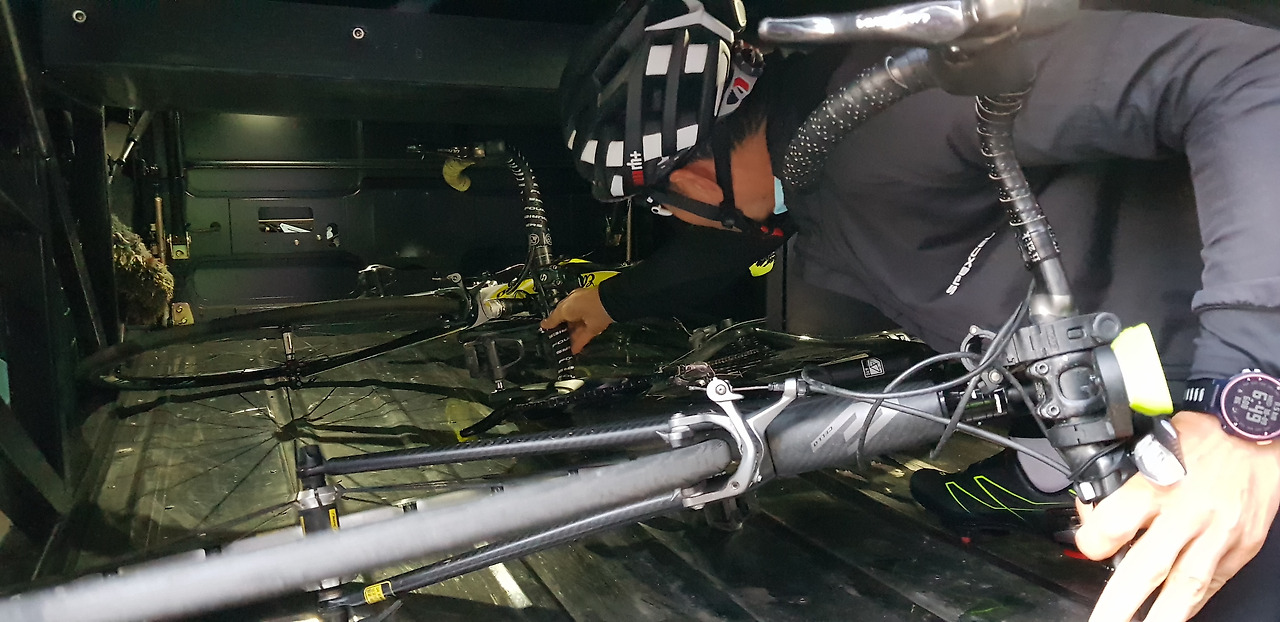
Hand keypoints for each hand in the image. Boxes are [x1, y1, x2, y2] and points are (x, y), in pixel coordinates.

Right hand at [540, 287, 613, 353]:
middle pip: (568, 323)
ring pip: (576, 331)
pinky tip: (572, 351)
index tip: (547, 330)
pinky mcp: (595, 328)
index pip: (559, 312)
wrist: (606, 305)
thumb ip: (553, 319)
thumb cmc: (585, 302)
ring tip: (562, 348)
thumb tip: (544, 324)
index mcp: (571, 301)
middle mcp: (579, 309)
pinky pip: (584, 337)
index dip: (553, 322)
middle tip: (553, 341)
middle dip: (561, 332)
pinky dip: (578, 344)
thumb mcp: (563, 310)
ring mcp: (587, 319)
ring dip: (569, 340)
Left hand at [1076, 411, 1279, 621]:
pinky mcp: (1238, 549)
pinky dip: (1192, 602)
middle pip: (1148, 565)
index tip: (1088, 544)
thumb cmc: (1207, 437)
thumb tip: (1095, 502)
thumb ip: (1126, 473)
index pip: (1115, 522)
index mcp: (1159, 483)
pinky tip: (1176, 614)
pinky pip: (1211, 583)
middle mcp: (1187, 513)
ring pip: (1184, 583)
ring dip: (1161, 614)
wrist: (1259, 438)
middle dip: (1121, 602)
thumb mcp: (1155, 440)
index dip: (1093, 539)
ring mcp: (1216, 535)